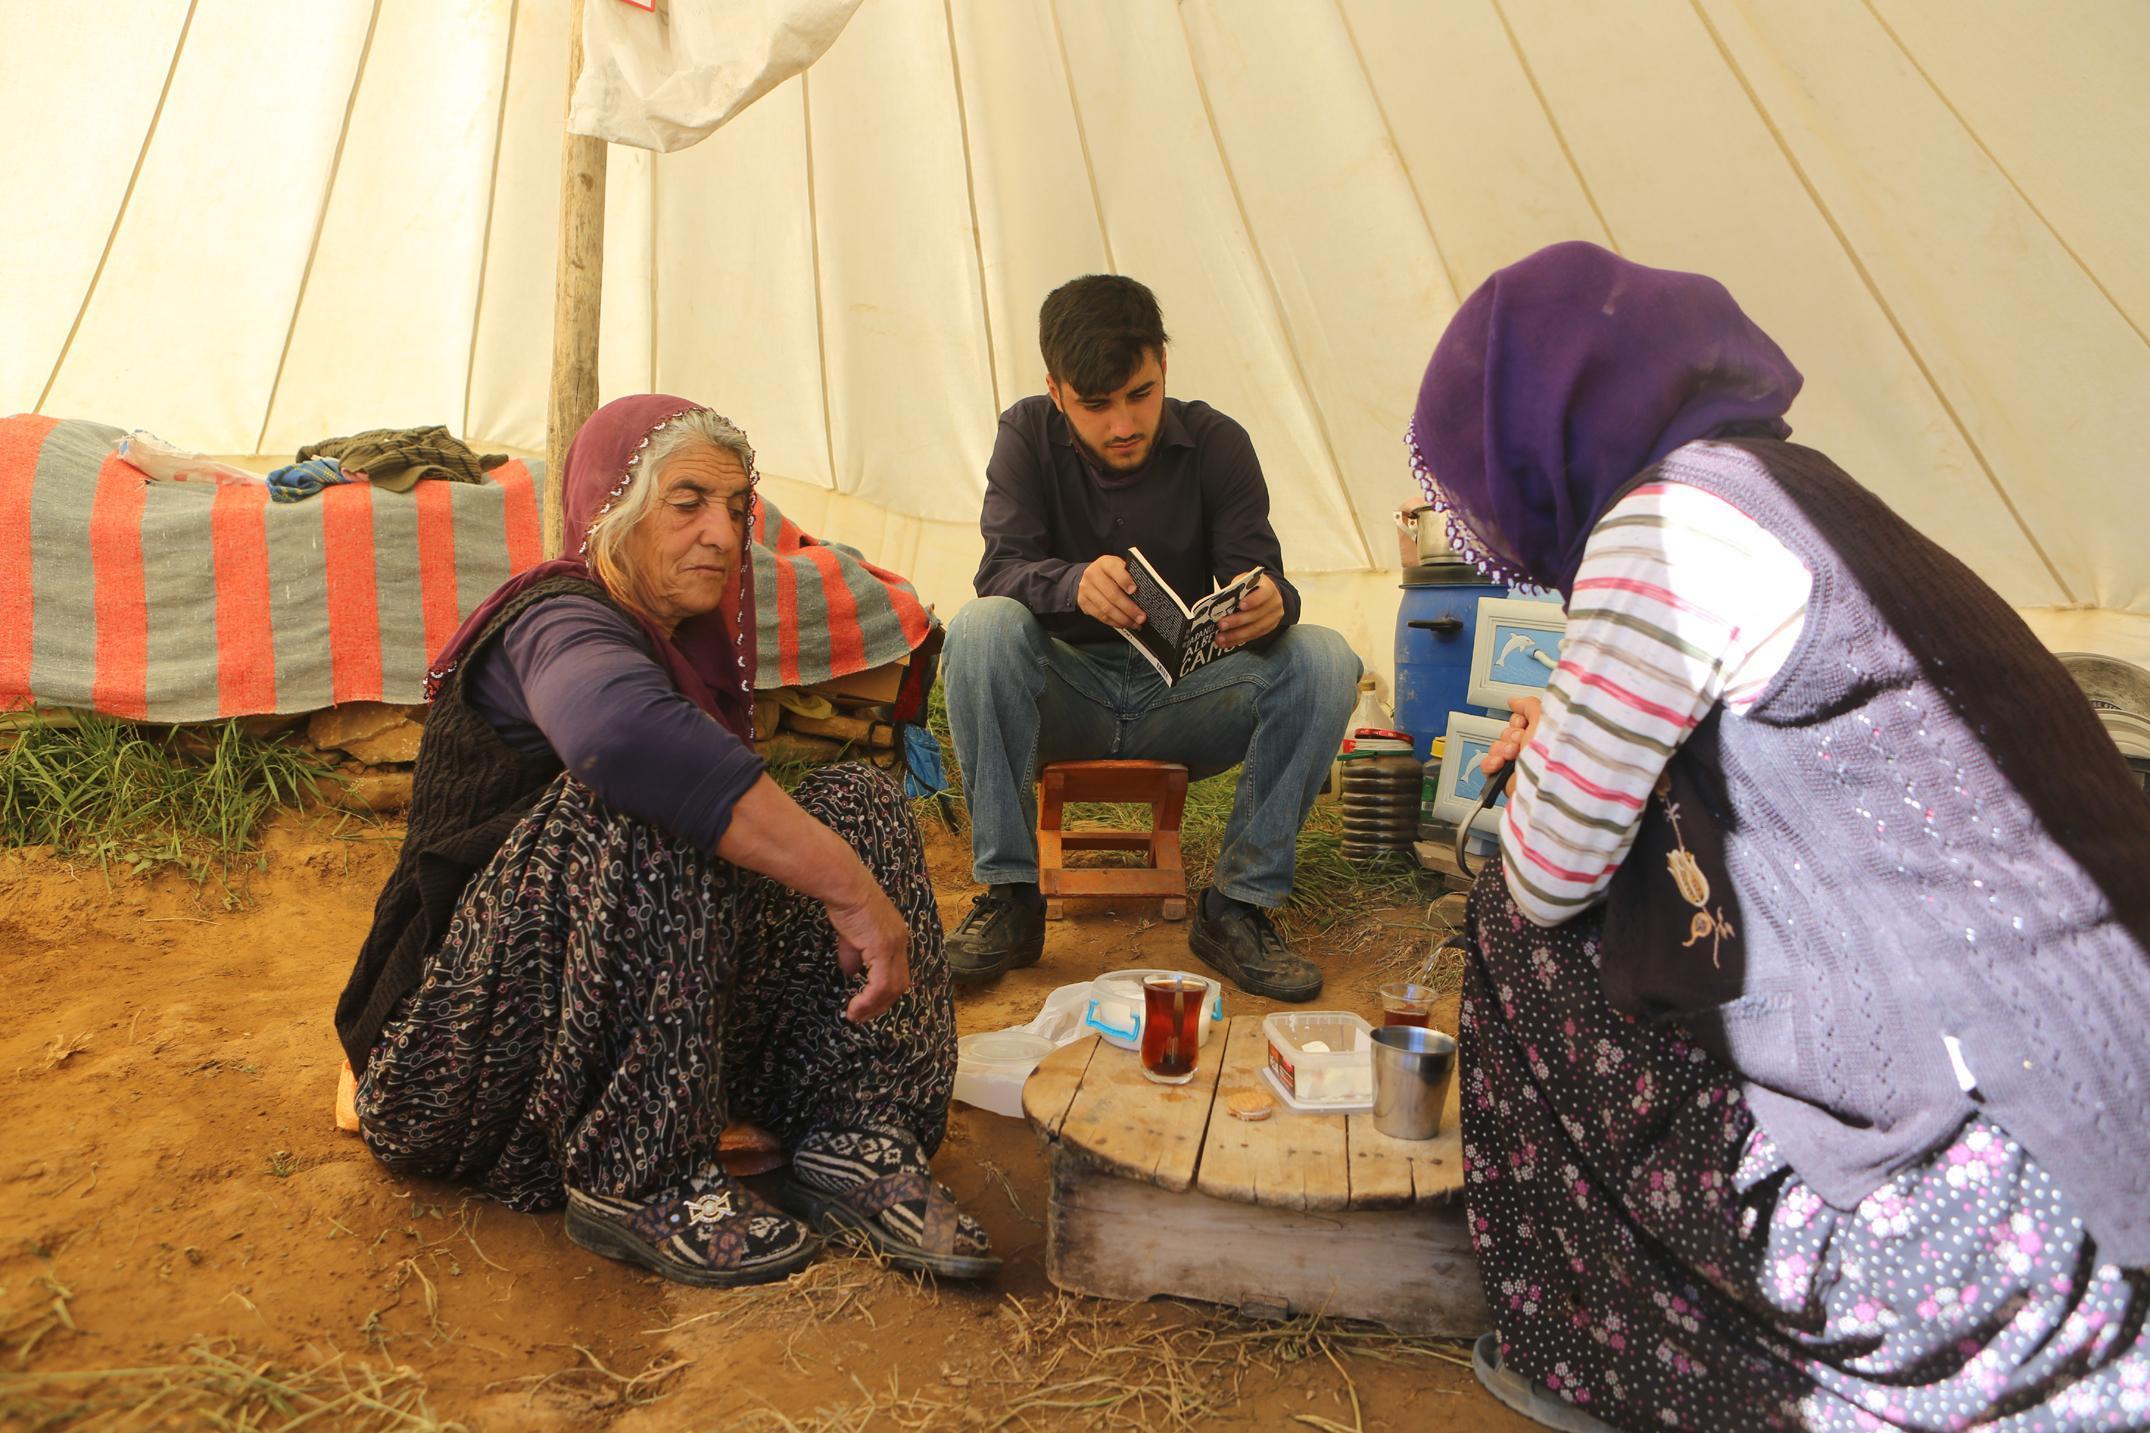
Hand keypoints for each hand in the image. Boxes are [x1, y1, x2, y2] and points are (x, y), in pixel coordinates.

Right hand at [823, 877, 910, 1021]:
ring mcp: (894, 946)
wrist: (846, 887)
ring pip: (891, 988)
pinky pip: (880, 984)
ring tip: (856, 1016)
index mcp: (896, 938)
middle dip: (881, 1005)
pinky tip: (855, 1007)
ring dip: (873, 1007)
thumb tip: (852, 974)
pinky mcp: (883, 949)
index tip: (868, 1005)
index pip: (897, 973)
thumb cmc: (846, 904)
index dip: (885, 993)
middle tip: (862, 1016)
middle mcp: (900, 943)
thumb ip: (855, 956)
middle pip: (899, 985)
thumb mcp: (851, 936)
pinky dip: (869, 1000)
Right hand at [1077, 554, 1145, 628]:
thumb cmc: (1109, 573)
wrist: (1088, 577)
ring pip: (1106, 608)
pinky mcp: (1084, 603)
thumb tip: (1145, 595)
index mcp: (1105, 563)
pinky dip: (1114, 622)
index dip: (1125, 580)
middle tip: (1141, 617)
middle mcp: (1093, 575)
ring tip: (1135, 623)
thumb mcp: (1118, 568)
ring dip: (1123, 619)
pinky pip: (1101, 616)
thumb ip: (1129, 576)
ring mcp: (1086, 589)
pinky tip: (1124, 624)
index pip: (1115, 570)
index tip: (1135, 590)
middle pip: (1112, 594)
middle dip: (1129, 608)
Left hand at [1215, 573, 1282, 648]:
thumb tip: (1222, 603)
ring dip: (1236, 635)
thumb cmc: (1251, 587)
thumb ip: (1237, 590)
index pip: (1263, 594)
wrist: (1265, 593)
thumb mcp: (1244, 583)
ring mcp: (1274, 617)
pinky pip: (1253, 636)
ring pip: (1255, 629)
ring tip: (1220, 638)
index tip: (1240, 605)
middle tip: (1221, 625)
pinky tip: (1227, 642)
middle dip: (1237, 621)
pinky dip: (1239, 640)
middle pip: (1256, 614)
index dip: (1252, 600)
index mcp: (1268, 588)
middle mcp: (1274, 603)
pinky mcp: (1269, 628)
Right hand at [1480, 696, 1542, 797]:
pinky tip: (1501, 763)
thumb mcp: (1543, 719)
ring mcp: (1516, 764)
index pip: (1519, 722)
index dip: (1518, 721)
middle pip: (1505, 733)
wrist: (1542, 781)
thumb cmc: (1550, 754)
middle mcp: (1528, 750)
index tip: (1524, 725)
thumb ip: (1529, 705)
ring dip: (1502, 749)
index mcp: (1539, 736)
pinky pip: (1487, 764)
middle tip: (1521, 742)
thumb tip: (1515, 701)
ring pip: (1495, 747)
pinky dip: (1491, 762)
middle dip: (1510, 736)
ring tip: (1513, 755)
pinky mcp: (1504, 778)